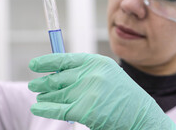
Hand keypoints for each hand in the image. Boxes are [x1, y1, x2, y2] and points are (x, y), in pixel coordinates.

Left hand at [28, 53, 175, 129]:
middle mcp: (90, 74)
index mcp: (96, 62)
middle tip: (33, 84)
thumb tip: (58, 75)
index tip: (34, 65)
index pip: (64, 59)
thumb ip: (85, 72)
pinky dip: (45, 108)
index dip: (46, 62)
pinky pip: (59, 109)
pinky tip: (37, 107)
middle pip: (58, 78)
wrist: (141, 116)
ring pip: (57, 94)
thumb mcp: (107, 75)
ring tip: (38, 96)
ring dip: (44, 95)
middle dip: (43, 82)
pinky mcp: (85, 111)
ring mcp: (87, 92)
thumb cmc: (124, 96)